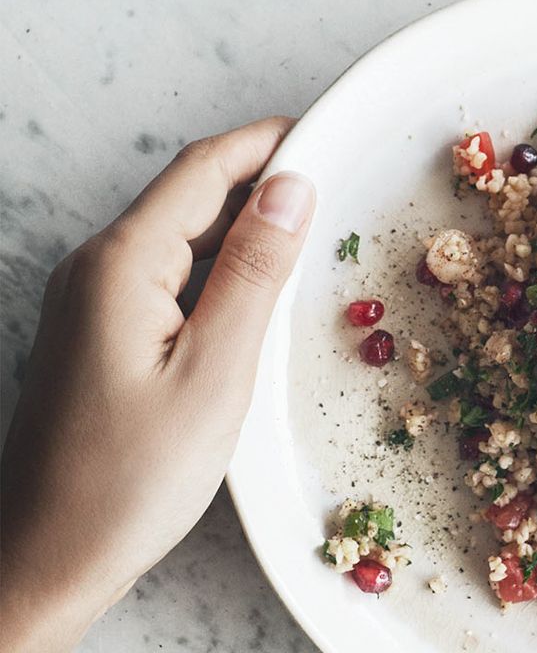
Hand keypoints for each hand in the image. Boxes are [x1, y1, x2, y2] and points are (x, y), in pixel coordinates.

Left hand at [0, 117, 314, 651]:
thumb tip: (291, 189)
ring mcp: (93, 301)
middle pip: (190, 196)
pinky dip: (221, 273)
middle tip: (338, 185)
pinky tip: (259, 299)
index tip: (327, 129)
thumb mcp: (215, 373)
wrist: (49, 556)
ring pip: (182, 238)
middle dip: (263, 181)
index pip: (203, 170)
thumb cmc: (129, 480)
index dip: (268, 142)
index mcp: (121, 264)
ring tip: (314, 239)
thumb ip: (255, 275)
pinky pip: (170, 278)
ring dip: (246, 229)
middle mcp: (97, 269)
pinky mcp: (101, 335)